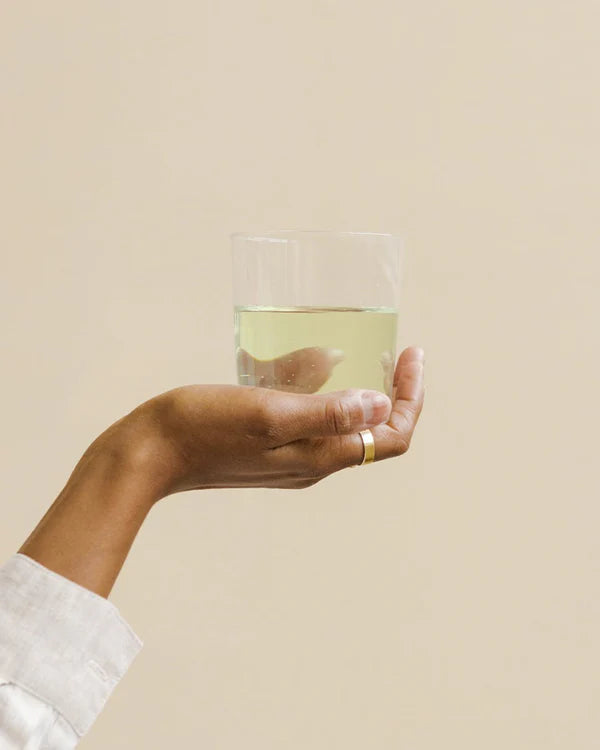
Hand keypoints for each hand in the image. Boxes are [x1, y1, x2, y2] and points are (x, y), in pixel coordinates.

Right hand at [19, 346, 423, 596]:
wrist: (149, 456)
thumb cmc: (204, 427)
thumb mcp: (269, 413)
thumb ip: (326, 413)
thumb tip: (380, 405)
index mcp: (320, 457)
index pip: (390, 436)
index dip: (410, 398)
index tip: (411, 354)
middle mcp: (312, 464)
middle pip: (375, 437)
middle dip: (395, 396)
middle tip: (399, 357)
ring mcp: (290, 460)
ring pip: (345, 430)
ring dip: (363, 396)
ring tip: (364, 358)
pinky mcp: (268, 451)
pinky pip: (313, 424)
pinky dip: (326, 397)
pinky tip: (308, 368)